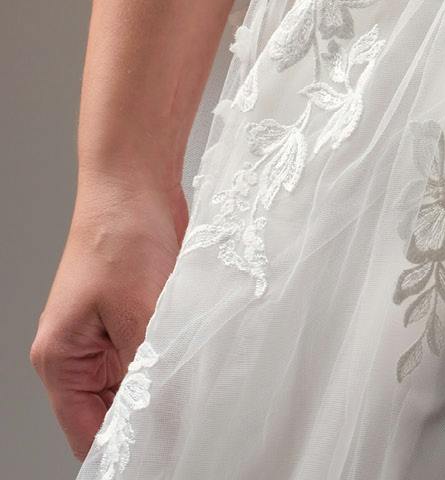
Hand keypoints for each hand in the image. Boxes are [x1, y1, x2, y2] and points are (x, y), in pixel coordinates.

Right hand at [29, 172, 188, 459]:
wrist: (137, 179)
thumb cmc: (121, 232)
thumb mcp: (138, 309)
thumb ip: (150, 364)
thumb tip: (167, 409)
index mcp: (61, 359)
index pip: (88, 430)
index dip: (124, 444)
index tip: (163, 451)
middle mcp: (80, 353)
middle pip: (113, 410)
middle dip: (150, 413)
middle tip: (189, 420)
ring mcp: (107, 334)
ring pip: (138, 383)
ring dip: (164, 383)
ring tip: (195, 386)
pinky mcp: (134, 314)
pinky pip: (154, 354)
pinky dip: (172, 358)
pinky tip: (196, 357)